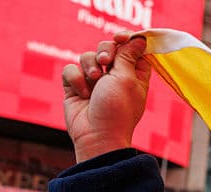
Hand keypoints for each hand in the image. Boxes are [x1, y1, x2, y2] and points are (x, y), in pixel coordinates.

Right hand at [61, 31, 150, 162]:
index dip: (127, 41)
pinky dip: (76, 79)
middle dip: (105, 50)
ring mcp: (94, 82)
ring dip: (90, 66)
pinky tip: (82, 93)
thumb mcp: (126, 79)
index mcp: (134, 76)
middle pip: (108, 48)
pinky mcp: (76, 87)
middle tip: (105, 61)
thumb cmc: (117, 109)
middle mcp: (115, 77)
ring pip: (87, 57)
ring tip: (94, 81)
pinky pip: (71, 69)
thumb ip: (128, 56)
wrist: (97, 135)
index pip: (133, 50)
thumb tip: (139, 39)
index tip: (121, 38)